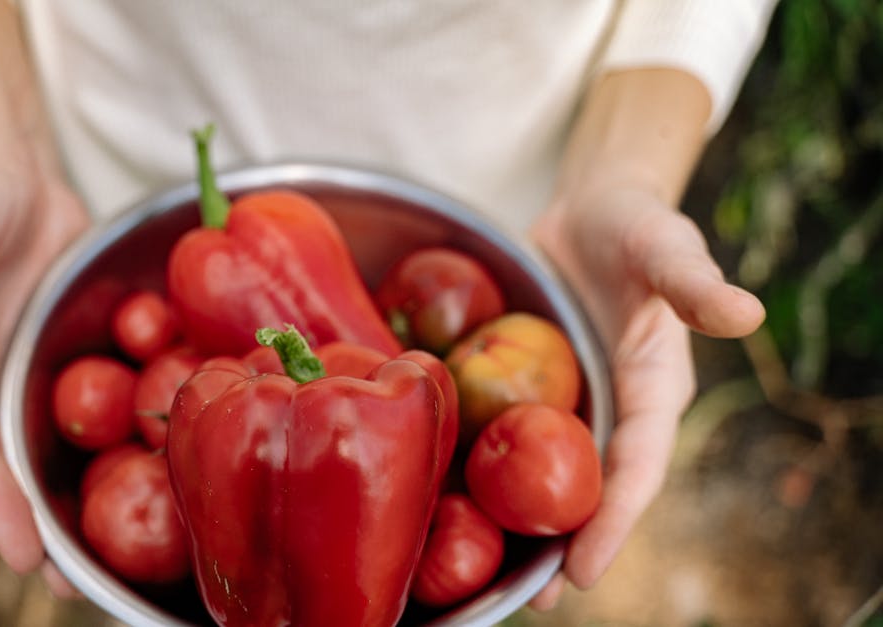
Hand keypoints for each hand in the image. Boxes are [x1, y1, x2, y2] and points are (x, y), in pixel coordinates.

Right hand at [0, 164, 88, 595]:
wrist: (19, 184)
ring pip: (58, 456)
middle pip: (17, 474)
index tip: (24, 556)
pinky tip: (158, 475)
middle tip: (75, 588)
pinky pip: (100, 413)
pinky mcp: (78, 365)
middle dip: (41, 533)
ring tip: (115, 563)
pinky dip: (119, 448)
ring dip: (80, 507)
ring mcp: (38, 382)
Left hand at [526, 184, 764, 607]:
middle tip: (534, 600)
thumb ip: (695, 283)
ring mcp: (569, 399)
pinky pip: (509, 431)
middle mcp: (612, 408)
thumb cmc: (637, 225)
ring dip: (523, 522)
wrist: (592, 208)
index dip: (613, 519)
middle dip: (565, 544)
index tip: (586, 569)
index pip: (636, 467)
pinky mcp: (530, 385)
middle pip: (590, 487)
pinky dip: (486, 465)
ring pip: (547, 471)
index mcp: (653, 389)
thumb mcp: (666, 247)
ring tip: (489, 574)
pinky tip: (450, 493)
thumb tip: (746, 314)